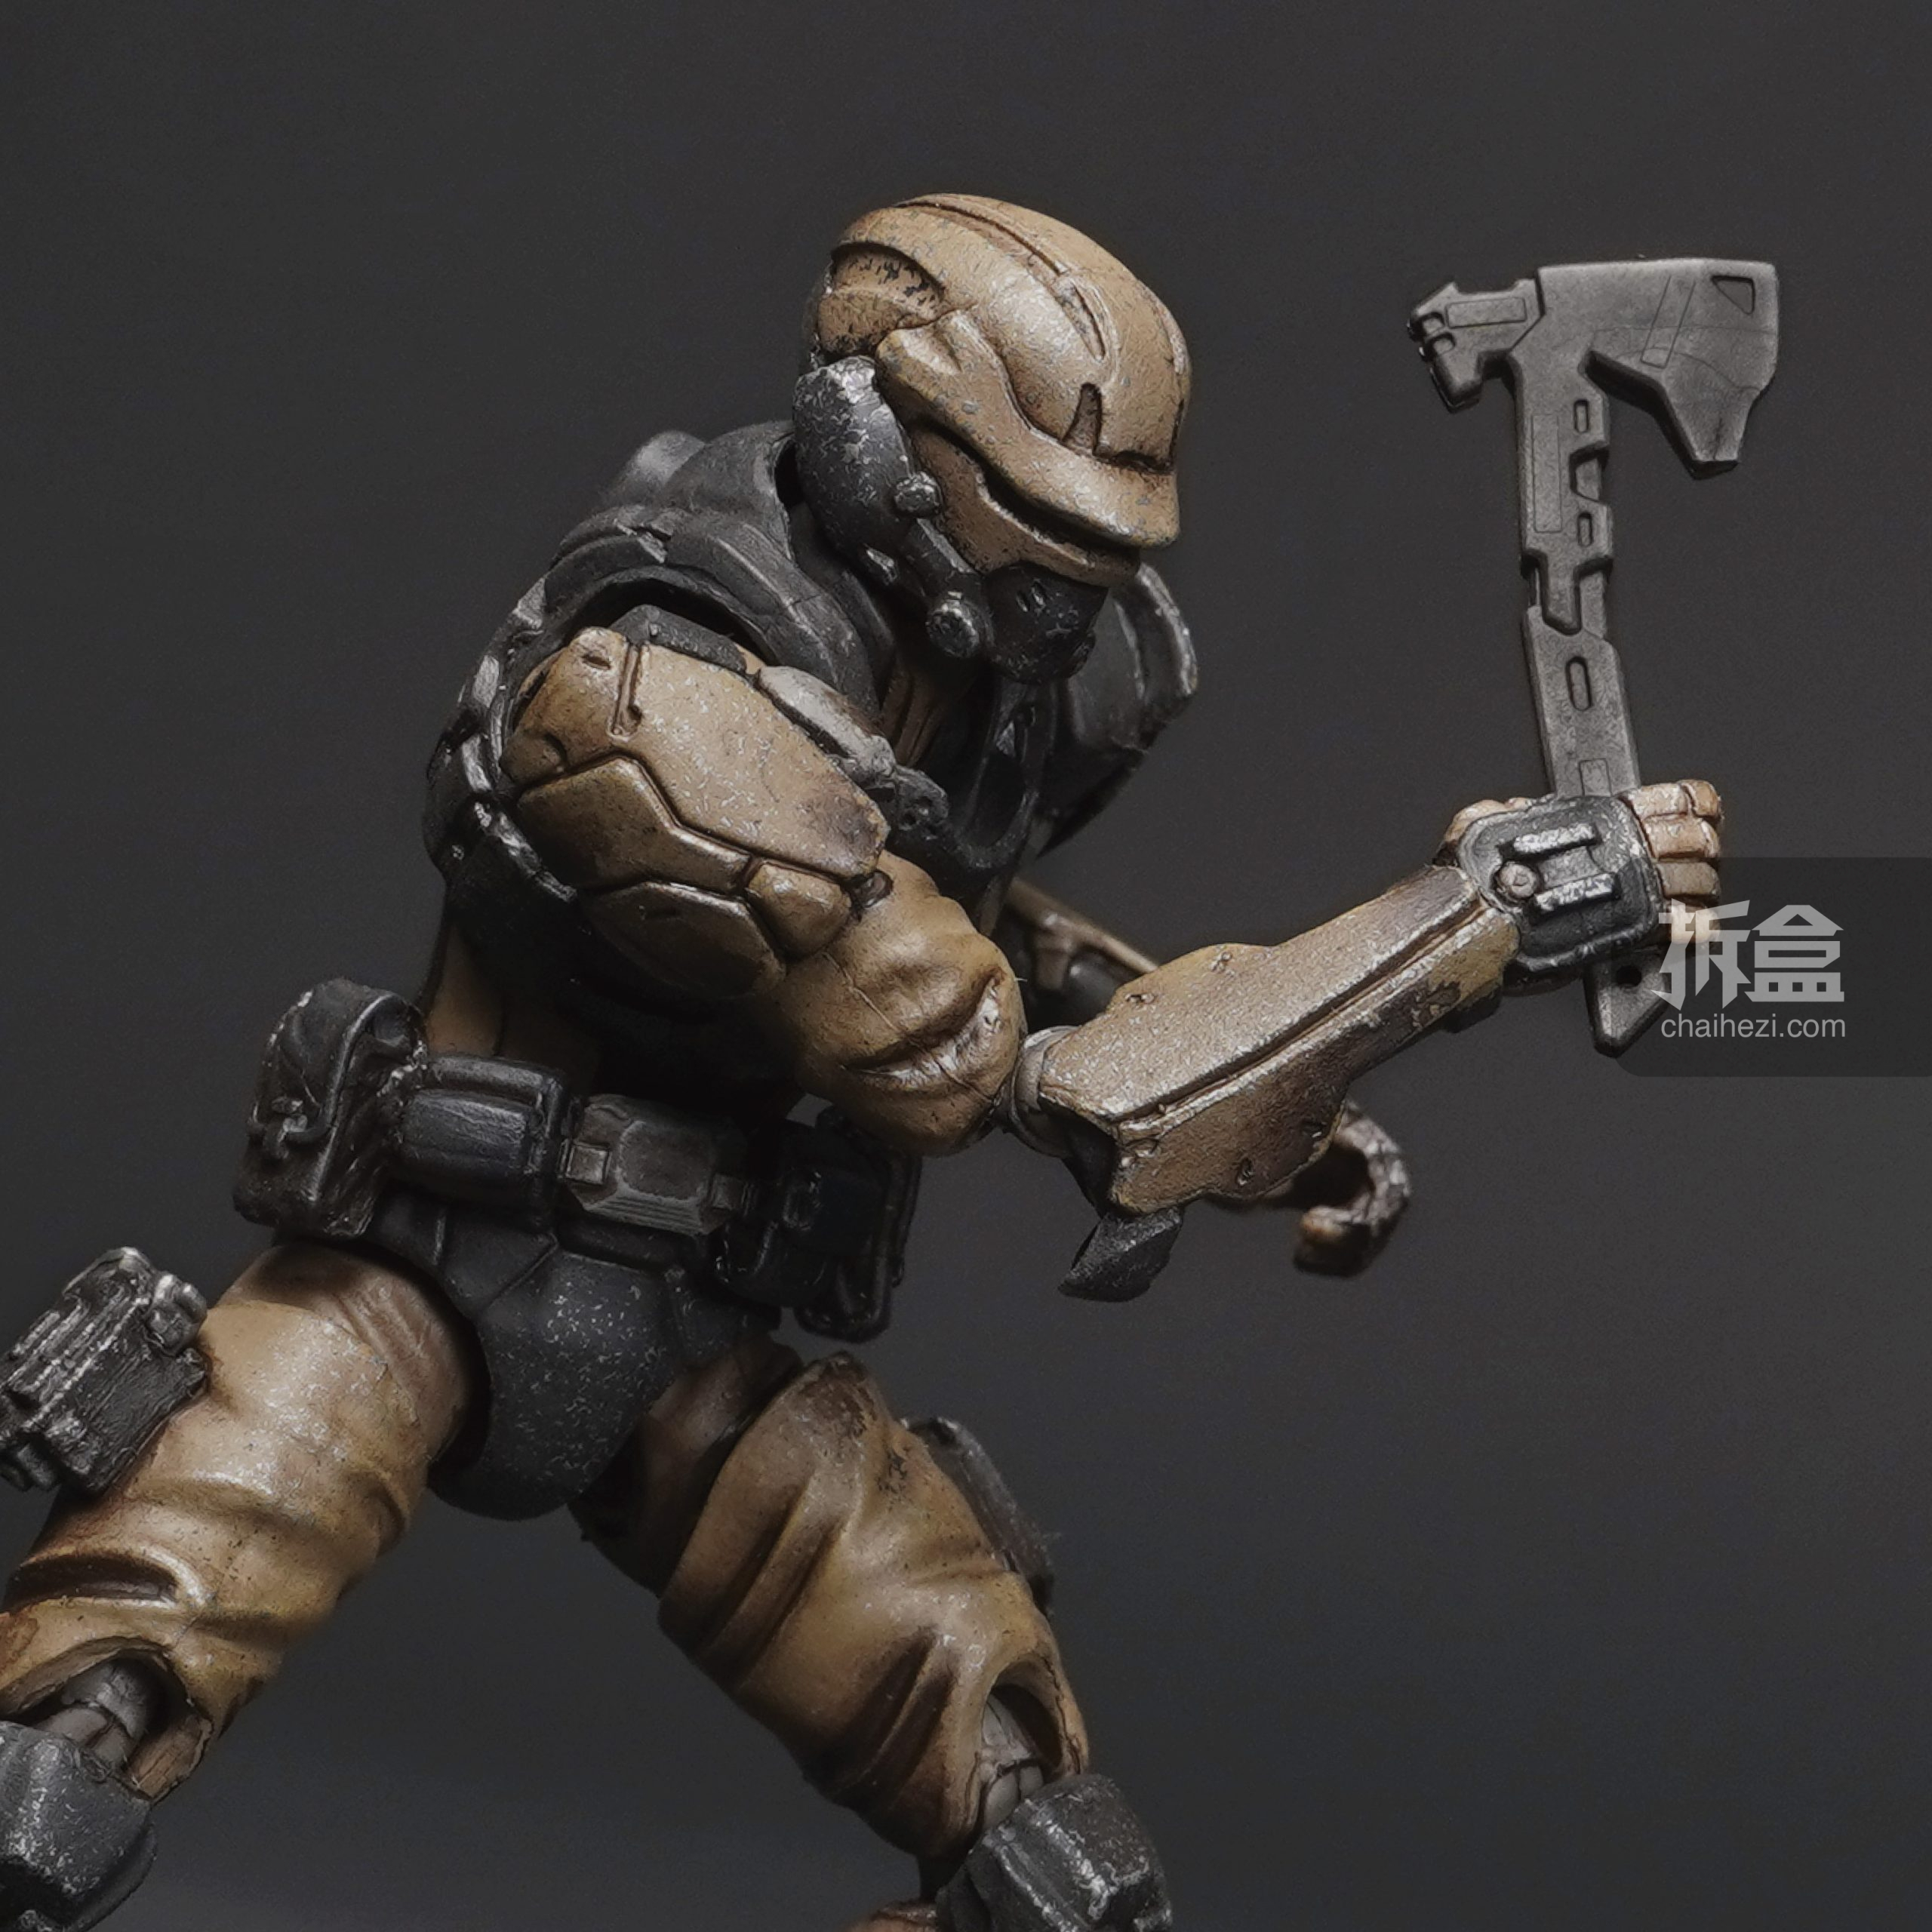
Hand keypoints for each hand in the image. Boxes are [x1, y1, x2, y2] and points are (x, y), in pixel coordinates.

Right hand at [1441, 778, 1722, 925]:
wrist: (1475, 926)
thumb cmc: (1476, 882)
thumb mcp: (1485, 824)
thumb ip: (1509, 814)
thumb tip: (1513, 810)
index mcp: (1599, 817)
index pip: (1677, 798)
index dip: (1696, 806)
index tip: (1700, 815)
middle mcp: (1625, 848)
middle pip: (1698, 841)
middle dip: (1701, 852)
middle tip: (1692, 863)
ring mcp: (1636, 889)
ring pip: (1702, 883)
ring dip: (1701, 892)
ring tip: (1689, 900)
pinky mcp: (1638, 930)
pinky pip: (1693, 926)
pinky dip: (1700, 929)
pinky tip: (1695, 931)